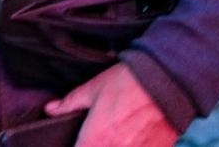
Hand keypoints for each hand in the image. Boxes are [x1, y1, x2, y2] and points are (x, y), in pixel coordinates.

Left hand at [45, 64, 176, 146]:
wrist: (168, 80)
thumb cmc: (128, 82)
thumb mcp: (94, 88)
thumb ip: (69, 103)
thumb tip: (50, 109)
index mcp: (94, 141)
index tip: (80, 142)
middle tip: (99, 136)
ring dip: (114, 146)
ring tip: (118, 136)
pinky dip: (133, 146)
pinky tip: (132, 138)